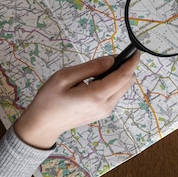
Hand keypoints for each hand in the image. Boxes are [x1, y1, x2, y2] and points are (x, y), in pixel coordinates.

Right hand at [14, 52, 140, 148]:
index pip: (123, 76)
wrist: (42, 124)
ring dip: (119, 76)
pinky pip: (115, 94)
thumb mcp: (65, 77)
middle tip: (112, 57)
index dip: (131, 62)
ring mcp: (105, 111)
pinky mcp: (103, 113)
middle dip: (125, 68)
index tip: (135, 51)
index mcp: (96, 96)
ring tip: (100, 70)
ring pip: (122, 89)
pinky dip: (113, 84)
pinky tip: (98, 80)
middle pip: (127, 82)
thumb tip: (111, 60)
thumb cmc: (49, 99)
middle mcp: (105, 106)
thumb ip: (91, 67)